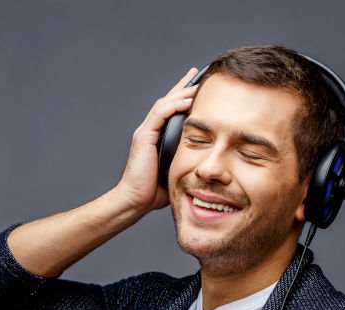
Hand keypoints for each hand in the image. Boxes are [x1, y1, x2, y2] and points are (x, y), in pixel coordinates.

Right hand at [112, 67, 200, 215]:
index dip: (184, 95)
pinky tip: (187, 101)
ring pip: (164, 104)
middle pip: (168, 100)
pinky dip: (173, 106)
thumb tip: (208, 157)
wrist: (136, 201)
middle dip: (183, 86)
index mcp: (157, 136)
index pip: (171, 110)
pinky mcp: (143, 137)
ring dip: (182, 93)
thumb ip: (188, 159)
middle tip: (199, 73)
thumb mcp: (178, 170)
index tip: (198, 84)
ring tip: (198, 85)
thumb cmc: (155, 191)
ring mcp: (145, 132)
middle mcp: (150, 130)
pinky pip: (159, 114)